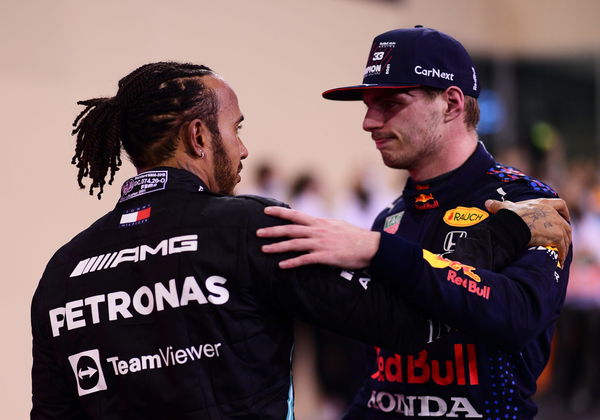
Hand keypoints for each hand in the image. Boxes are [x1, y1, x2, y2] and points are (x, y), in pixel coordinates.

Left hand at [256, 206, 380, 268]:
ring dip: (278, 247)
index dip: (280, 213)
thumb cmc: (355, 237)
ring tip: (264, 249)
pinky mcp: (326, 256)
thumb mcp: (338, 225)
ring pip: (294, 244)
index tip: (265, 210)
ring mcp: (321, 244)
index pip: (296, 215)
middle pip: (290, 229)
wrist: (371, 247)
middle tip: (258, 232)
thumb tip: (315, 222)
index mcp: (320, 222)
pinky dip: (292, 262)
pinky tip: (282, 266)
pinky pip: (305, 260)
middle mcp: (318, 231)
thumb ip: (323, 224)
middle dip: (272, 231)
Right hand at [485, 198, 571, 265]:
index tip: (564, 217)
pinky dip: (561, 255)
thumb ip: (498, 205)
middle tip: (562, 241)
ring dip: (565, 246)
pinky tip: (558, 261)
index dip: (564, 212)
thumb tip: (487, 203)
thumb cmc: (509, 216)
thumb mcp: (504, 208)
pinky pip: (562, 247)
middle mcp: (553, 213)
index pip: (560, 204)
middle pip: (566, 224)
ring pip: (566, 236)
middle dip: (566, 233)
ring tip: (560, 254)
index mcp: (543, 204)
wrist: (514, 225)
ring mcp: (557, 225)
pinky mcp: (557, 236)